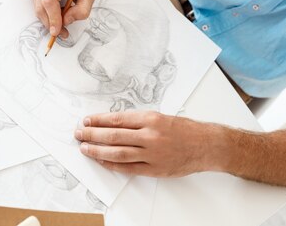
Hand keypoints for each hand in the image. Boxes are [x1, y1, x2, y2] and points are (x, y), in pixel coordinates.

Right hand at [29, 0, 96, 36]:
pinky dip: (46, 13)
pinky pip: (37, 5)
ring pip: (37, 7)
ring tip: (62, 24)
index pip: (50, 0)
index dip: (53, 17)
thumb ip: (82, 10)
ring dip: (48, 20)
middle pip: (41, 6)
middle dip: (50, 23)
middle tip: (62, 33)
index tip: (57, 31)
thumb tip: (66, 21)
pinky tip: (56, 12)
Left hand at [75, 111, 219, 176]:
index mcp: (151, 118)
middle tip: (79, 134)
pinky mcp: (155, 169)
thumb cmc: (185, 129)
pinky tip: (102, 161)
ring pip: (118, 152)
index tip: (87, 121)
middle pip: (114, 136)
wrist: (206, 144)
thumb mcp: (161, 117)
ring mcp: (152, 153)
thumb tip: (113, 124)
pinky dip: (113, 164)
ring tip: (85, 148)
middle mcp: (150, 135)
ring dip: (98, 150)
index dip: (99, 121)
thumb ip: (139, 121)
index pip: (117, 119)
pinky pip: (128, 168)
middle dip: (93, 134)